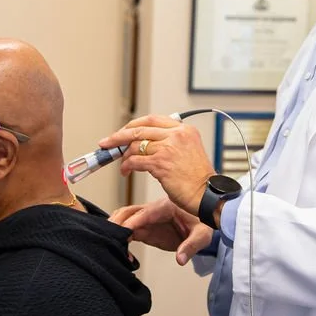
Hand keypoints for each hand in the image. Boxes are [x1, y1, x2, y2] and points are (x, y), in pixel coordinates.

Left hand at [100, 114, 215, 214]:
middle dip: (118, 136)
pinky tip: (126, 171)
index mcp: (184, 130)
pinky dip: (126, 166)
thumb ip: (171, 142)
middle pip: (139, 129)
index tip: (122, 131)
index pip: (152, 120)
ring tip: (122, 164)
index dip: (133, 125)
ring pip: (135, 145)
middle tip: (107, 142)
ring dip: (124, 156)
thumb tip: (145, 142)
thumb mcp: (189, 150)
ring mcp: (168, 148)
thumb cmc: (198, 178)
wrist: (207, 195)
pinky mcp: (161, 163)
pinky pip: (135, 161)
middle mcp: (176, 135)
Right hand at [110, 198, 213, 265]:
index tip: (124, 230)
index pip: (147, 213)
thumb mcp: (202, 235)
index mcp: (166, 207)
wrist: (203, 222)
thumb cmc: (203, 223)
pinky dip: (122, 239)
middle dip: (118, 222)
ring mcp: (148, 220)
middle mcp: (153, 211)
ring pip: (125, 218)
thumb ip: (191, 246)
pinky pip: (129, 231)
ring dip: (116, 228)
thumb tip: (181, 259)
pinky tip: (123, 253)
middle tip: (110, 237)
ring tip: (111, 244)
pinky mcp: (146, 229)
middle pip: (129, 211)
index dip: (134, 221)